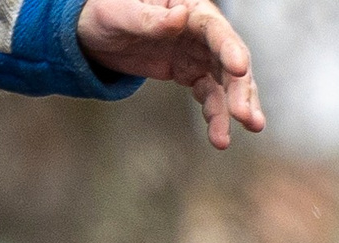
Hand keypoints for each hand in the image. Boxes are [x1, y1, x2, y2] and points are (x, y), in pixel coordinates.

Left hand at [77, 0, 265, 149]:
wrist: (93, 32)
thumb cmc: (106, 13)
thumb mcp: (120, 14)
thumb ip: (149, 19)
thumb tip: (179, 17)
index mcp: (190, 8)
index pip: (215, 30)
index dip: (230, 49)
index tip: (240, 69)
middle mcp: (201, 31)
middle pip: (229, 60)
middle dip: (240, 89)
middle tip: (245, 117)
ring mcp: (198, 53)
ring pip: (225, 81)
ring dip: (233, 107)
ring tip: (240, 133)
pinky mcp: (189, 72)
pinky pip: (209, 93)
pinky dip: (215, 113)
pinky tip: (219, 135)